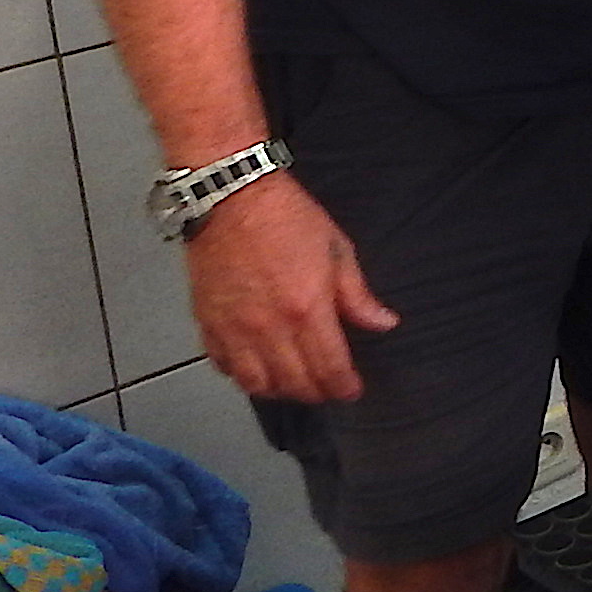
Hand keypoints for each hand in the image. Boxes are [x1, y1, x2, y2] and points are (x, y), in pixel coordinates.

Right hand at [185, 175, 398, 405]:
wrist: (230, 198)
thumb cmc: (287, 217)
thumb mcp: (337, 250)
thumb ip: (358, 295)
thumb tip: (383, 323)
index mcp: (307, 309)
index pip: (329, 368)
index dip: (344, 387)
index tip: (352, 390)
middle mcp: (269, 329)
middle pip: (294, 384)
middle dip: (316, 393)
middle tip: (328, 388)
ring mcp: (234, 330)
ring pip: (256, 385)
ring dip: (279, 391)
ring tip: (294, 383)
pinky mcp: (207, 324)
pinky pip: (224, 367)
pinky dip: (241, 376)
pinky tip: (256, 368)